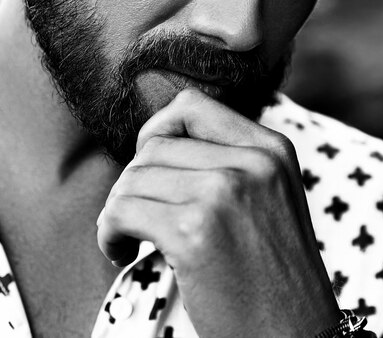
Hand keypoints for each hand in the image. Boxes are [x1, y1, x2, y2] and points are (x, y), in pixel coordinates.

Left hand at [97, 88, 340, 337]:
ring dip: (118, 209)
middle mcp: (253, 162)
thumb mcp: (269, 198)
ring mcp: (225, 193)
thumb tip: (155, 142)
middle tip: (137, 217)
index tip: (149, 165)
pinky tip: (122, 253)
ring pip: (133, 178)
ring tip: (129, 238)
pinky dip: (109, 233)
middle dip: (134, 182)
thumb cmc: (273, 277)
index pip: (192, 105)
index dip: (157, 129)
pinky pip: (122, 211)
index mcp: (272, 148)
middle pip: (156, 145)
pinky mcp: (195, 232)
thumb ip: (228, 160)